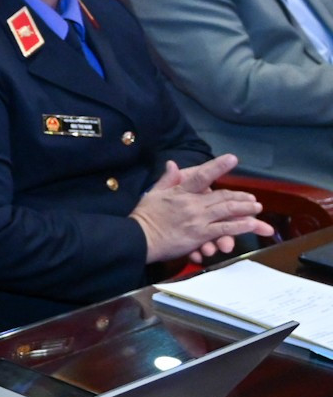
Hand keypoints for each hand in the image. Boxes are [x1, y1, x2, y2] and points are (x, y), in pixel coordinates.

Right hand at [131, 156, 271, 263]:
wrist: (138, 238)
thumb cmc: (145, 216)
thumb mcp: (153, 194)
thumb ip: (166, 179)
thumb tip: (173, 163)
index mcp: (181, 192)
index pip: (202, 176)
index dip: (218, 166)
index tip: (232, 158)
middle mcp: (192, 204)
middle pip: (222, 196)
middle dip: (240, 196)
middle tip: (252, 198)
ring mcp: (197, 219)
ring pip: (227, 211)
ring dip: (245, 209)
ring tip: (257, 209)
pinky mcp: (200, 235)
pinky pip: (224, 228)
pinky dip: (239, 225)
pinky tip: (250, 223)